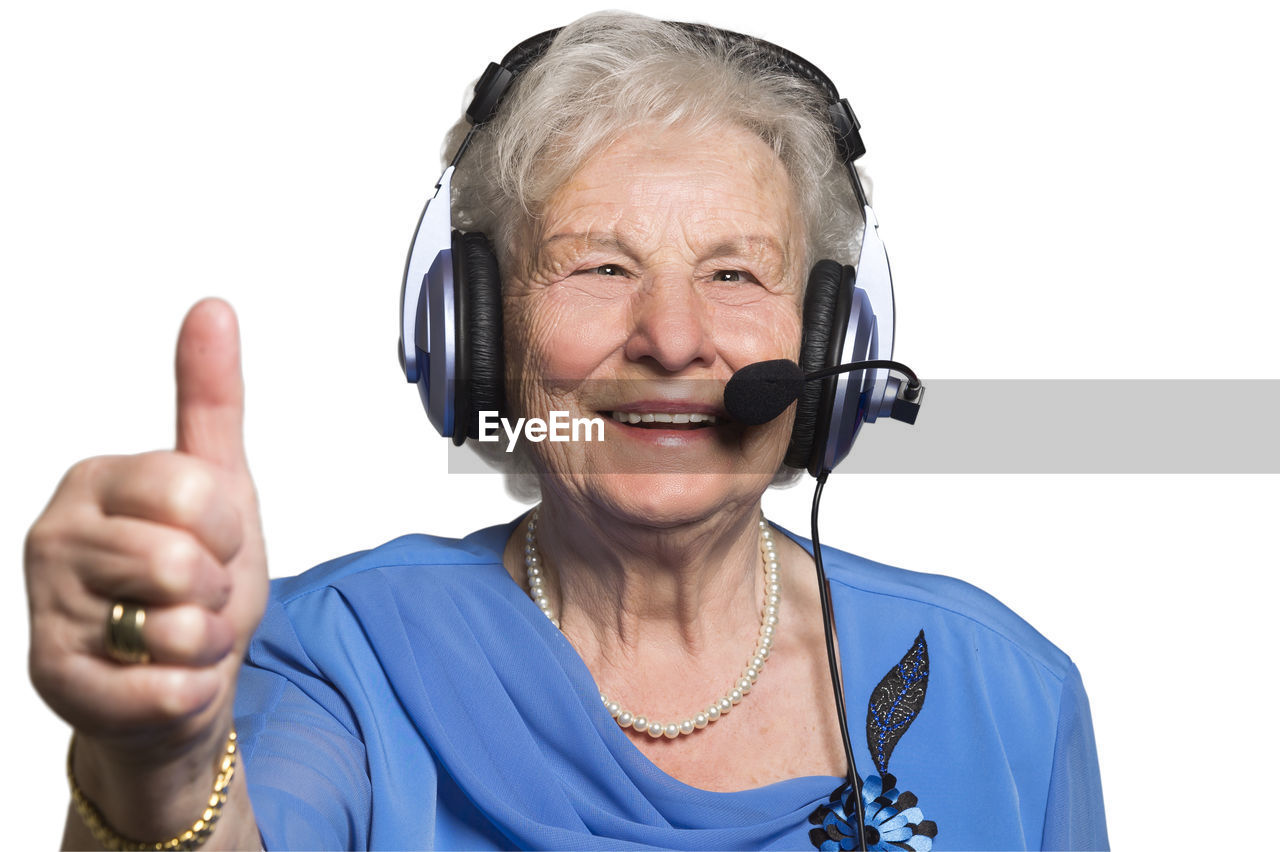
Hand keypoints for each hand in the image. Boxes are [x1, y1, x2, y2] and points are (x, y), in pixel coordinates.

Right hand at [26, 299, 268, 763]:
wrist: (177, 678)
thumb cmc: (195, 582)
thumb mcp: (218, 485)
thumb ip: (211, 399)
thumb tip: (213, 307)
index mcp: (94, 480)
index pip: (197, 492)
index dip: (226, 530)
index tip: (209, 542)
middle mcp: (53, 537)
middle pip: (183, 560)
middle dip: (215, 589)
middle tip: (192, 596)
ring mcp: (46, 610)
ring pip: (177, 624)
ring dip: (204, 641)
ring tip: (176, 634)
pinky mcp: (53, 680)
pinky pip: (165, 687)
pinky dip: (191, 690)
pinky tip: (165, 678)